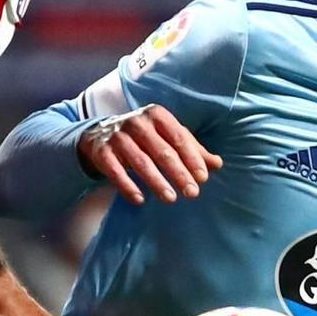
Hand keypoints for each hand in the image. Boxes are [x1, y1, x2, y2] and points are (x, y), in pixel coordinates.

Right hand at [79, 105, 220, 205]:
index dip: (192, 158)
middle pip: (162, 150)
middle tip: (192, 193)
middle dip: (178, 173)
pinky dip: (128, 186)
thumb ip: (191, 149)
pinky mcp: (102, 151)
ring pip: (141, 161)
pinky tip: (140, 200)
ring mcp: (118, 136)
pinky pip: (115, 171)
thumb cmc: (143, 137)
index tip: (203, 178)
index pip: (179, 137)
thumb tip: (217, 164)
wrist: (99, 135)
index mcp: (157, 115)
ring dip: (157, 182)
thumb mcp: (166, 138)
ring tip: (170, 198)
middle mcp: (137, 122)